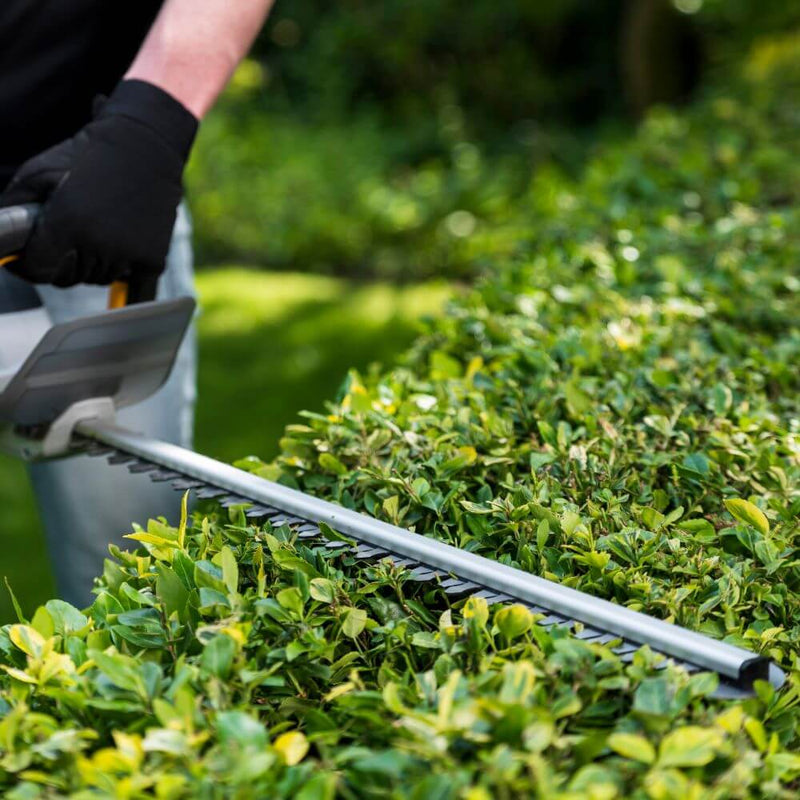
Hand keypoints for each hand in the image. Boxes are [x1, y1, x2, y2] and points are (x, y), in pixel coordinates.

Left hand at [0, 80, 196, 287]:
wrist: (145, 145)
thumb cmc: (88, 154)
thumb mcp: (37, 172)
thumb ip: (12, 208)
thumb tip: (1, 242)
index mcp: (68, 225)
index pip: (38, 269)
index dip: (25, 266)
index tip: (23, 261)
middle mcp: (99, 246)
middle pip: (69, 278)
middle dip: (60, 262)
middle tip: (64, 239)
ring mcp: (128, 255)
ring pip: (98, 279)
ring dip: (91, 265)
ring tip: (95, 233)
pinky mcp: (153, 260)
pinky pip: (132, 287)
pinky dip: (122, 279)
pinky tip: (118, 266)